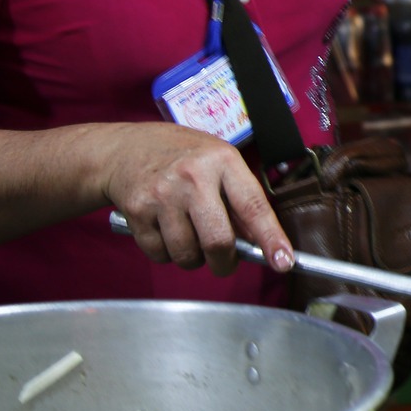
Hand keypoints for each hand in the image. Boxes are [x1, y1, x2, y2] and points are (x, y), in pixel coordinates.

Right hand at [99, 124, 293, 275]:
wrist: (127, 148)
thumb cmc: (184, 157)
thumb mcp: (219, 162)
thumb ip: (239, 199)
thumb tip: (259, 243)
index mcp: (223, 161)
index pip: (253, 206)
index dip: (271, 238)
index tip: (283, 261)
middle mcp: (193, 177)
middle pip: (218, 240)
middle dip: (225, 262)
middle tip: (225, 262)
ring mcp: (162, 194)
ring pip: (187, 254)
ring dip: (194, 259)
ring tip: (191, 237)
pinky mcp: (137, 211)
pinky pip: (160, 254)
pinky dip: (167, 254)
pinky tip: (167, 232)